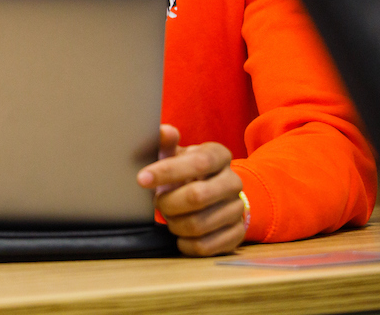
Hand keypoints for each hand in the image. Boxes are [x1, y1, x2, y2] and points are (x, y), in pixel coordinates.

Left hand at [137, 124, 246, 256]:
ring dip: (174, 223)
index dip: (167, 171)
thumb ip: (165, 142)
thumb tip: (163, 131)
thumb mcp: (174, 153)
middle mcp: (233, 181)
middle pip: (198, 196)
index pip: (198, 163)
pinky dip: (184, 243)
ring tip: (169, 216)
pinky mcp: (237, 234)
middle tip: (157, 202)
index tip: (141, 179)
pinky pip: (205, 247)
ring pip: (199, 224)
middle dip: (168, 203)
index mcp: (219, 155)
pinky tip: (179, 234)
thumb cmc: (184, 170)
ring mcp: (238, 209)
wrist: (210, 191)